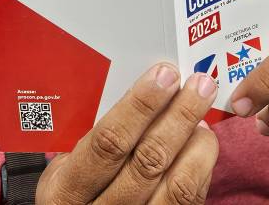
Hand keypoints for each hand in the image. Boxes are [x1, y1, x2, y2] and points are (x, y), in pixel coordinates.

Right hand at [35, 63, 218, 203]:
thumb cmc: (76, 192)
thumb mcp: (65, 169)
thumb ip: (96, 138)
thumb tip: (144, 93)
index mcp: (65, 190)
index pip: (108, 142)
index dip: (140, 106)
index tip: (163, 76)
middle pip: (149, 161)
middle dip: (179, 115)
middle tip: (199, 84)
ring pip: (178, 186)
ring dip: (197, 140)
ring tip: (203, 111)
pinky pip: (191, 200)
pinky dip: (202, 165)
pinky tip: (202, 141)